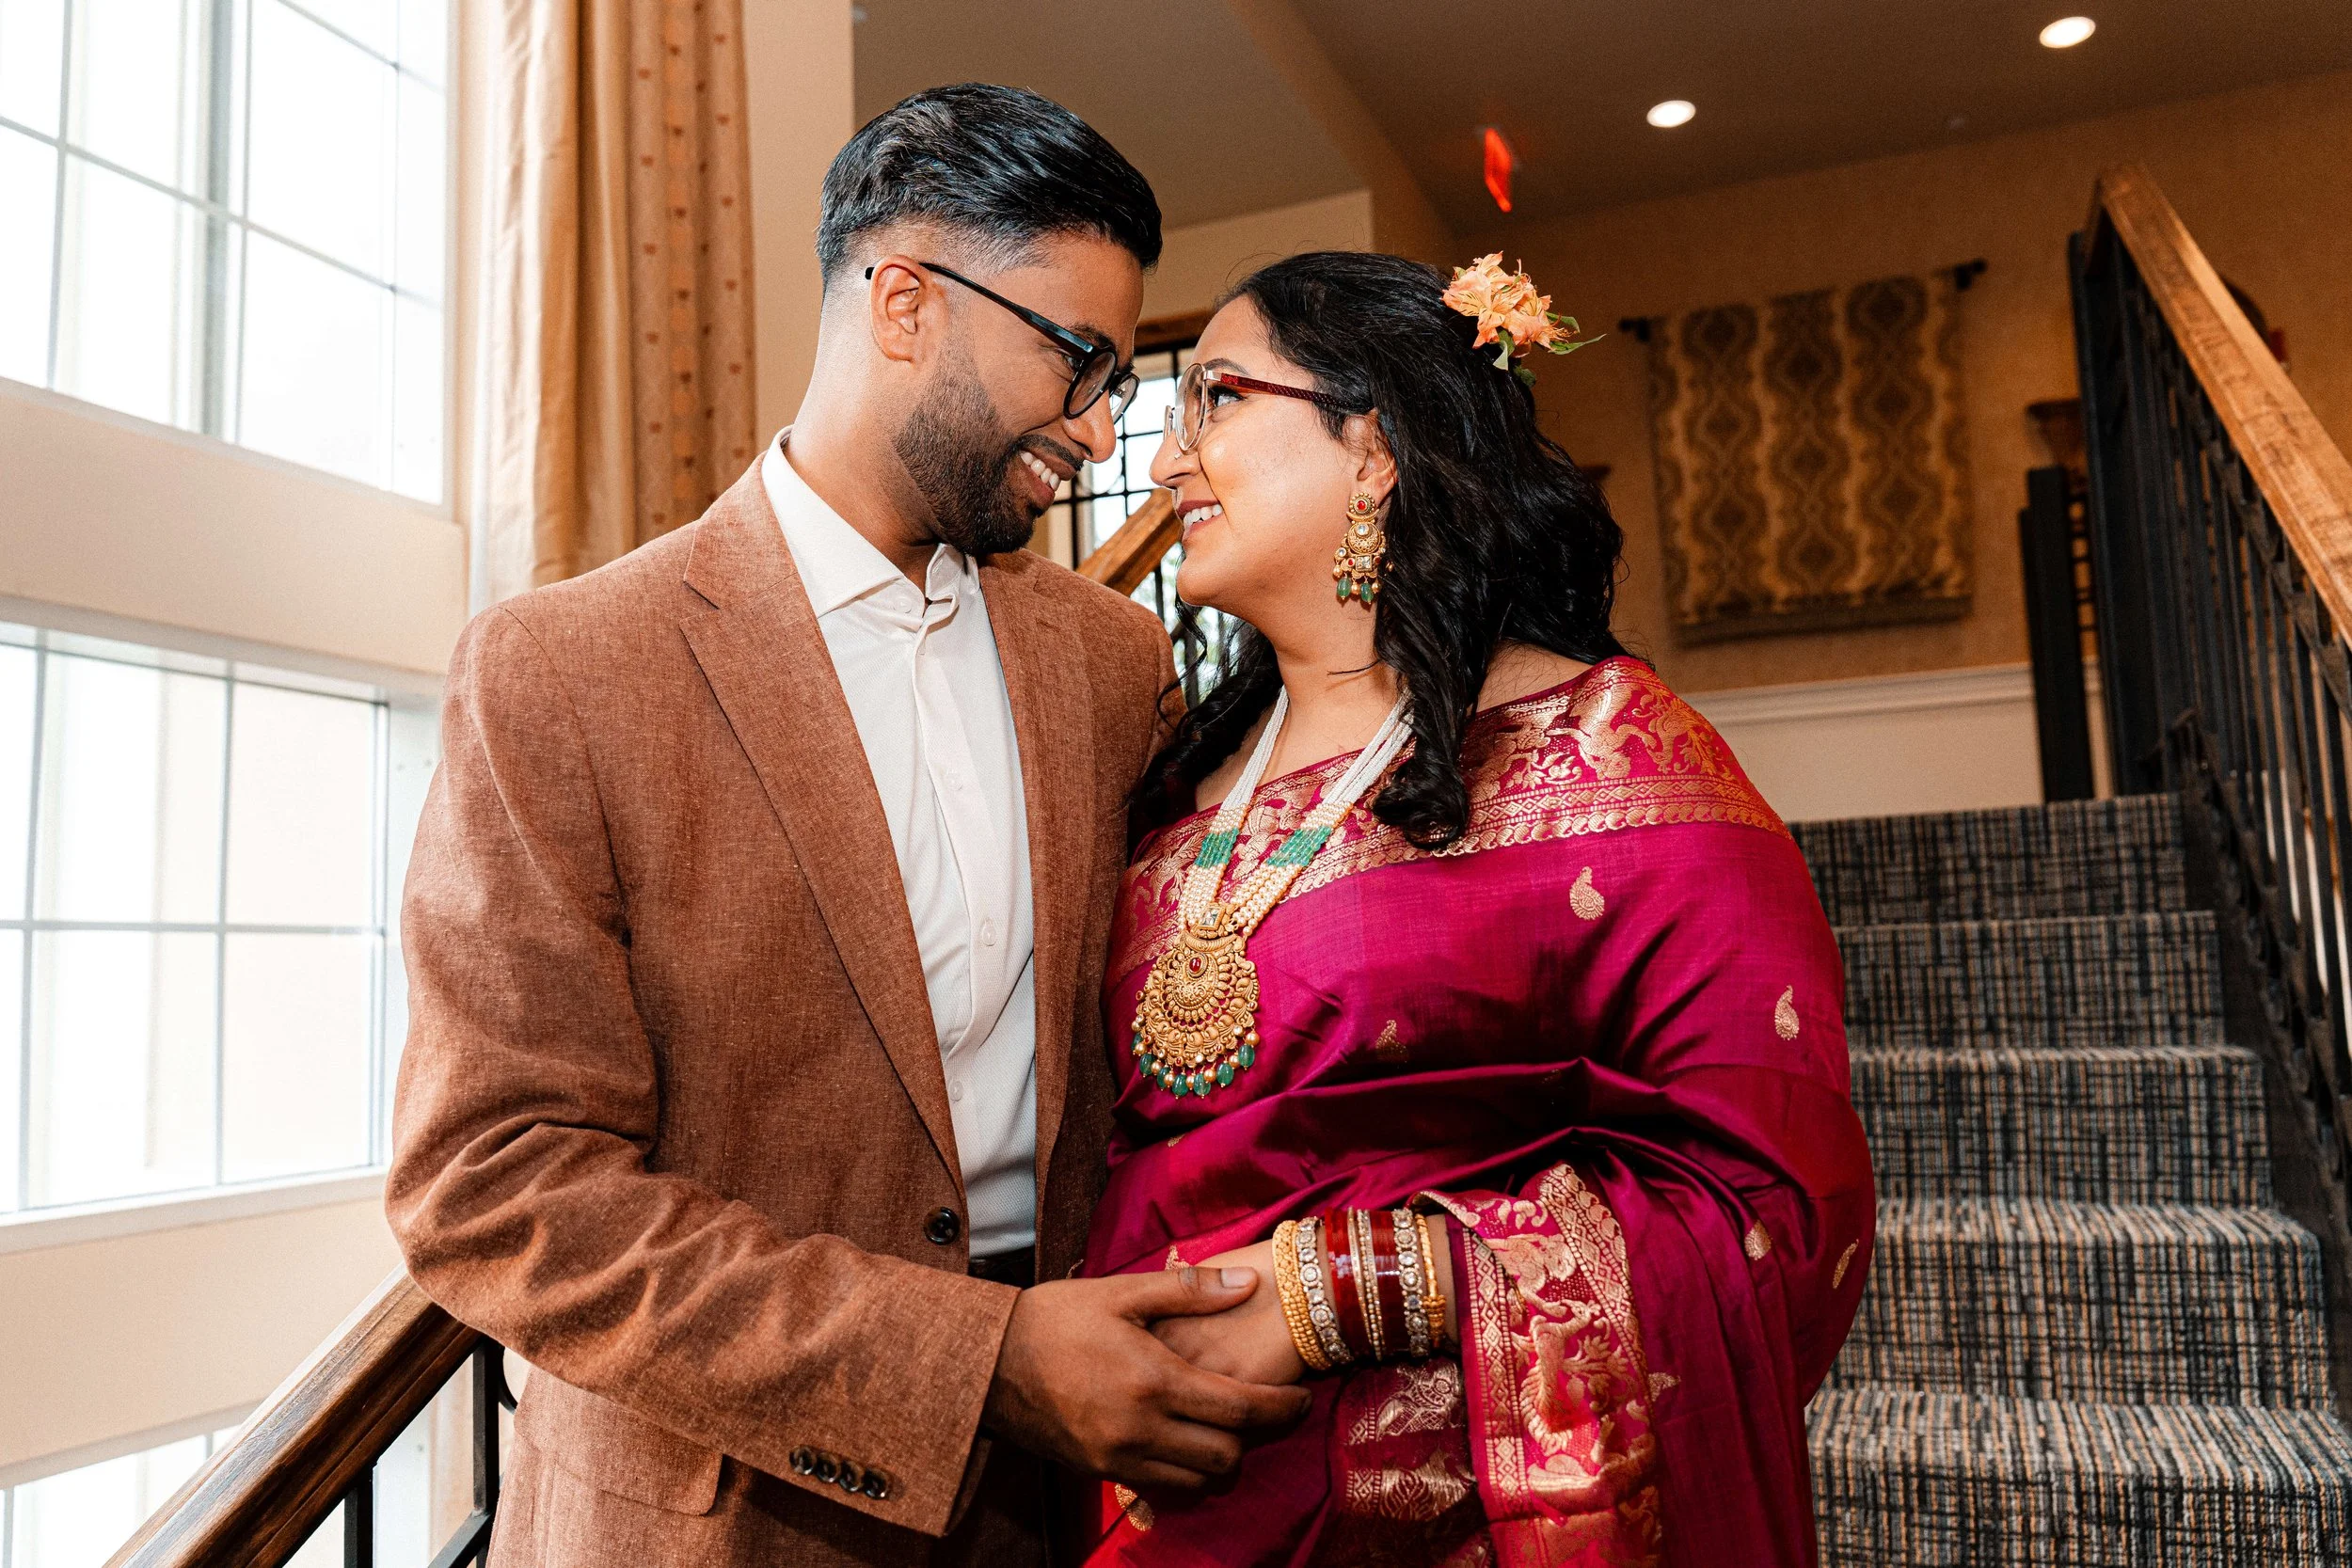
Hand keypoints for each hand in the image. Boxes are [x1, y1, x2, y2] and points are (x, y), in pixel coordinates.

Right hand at [983, 1266, 1313, 1489]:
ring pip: (1196, 1479)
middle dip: (1252, 1436)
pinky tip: (1180, 1437)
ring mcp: (1119, 1456)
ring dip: (1219, 1456)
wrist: (985, 1361)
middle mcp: (1141, 1428)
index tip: (1302, 1398)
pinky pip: (1161, 1485)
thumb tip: (1250, 1283)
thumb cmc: (1055, 1316)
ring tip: (1221, 1422)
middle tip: (1261, 1407)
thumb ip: (1190, 1291)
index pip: (1240, 1410)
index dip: (1281, 1408)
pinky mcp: (1099, 1471)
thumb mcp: (1121, 1291)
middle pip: (1226, 1455)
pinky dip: (1182, 1470)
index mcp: (1154, 1379)